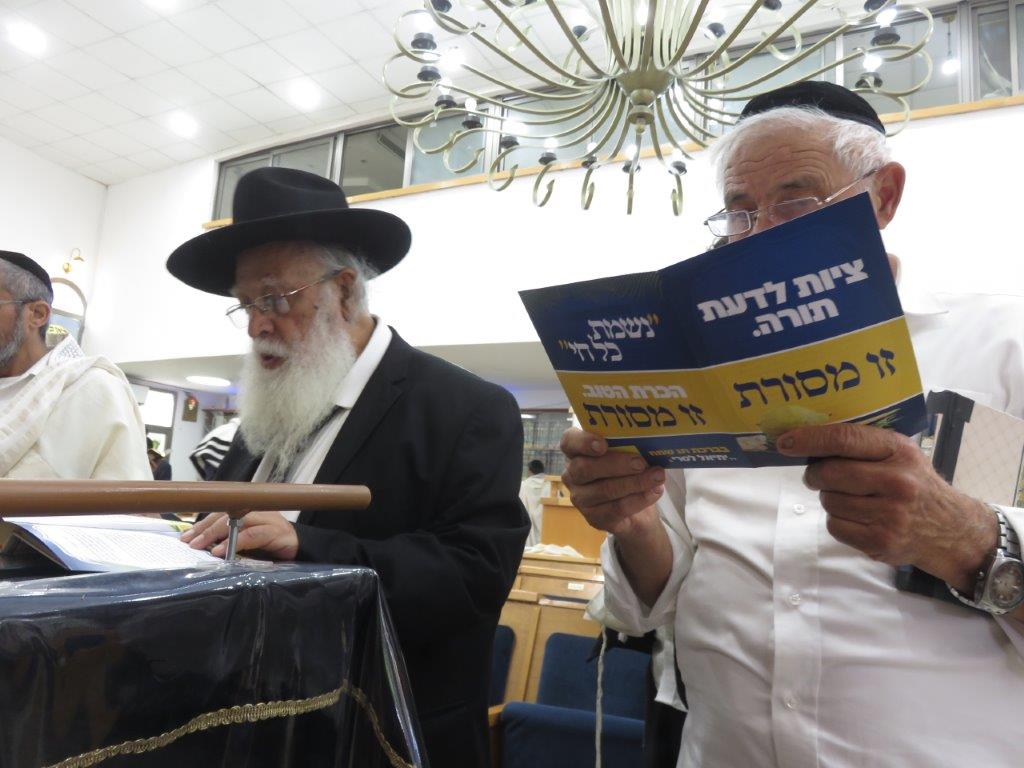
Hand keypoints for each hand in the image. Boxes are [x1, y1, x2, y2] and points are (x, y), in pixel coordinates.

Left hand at [180, 511, 298, 560]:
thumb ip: (231, 539)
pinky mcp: (277, 532)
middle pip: (226, 513)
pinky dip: (235, 542)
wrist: (304, 547)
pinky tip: (221, 551)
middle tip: (189, 542)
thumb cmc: (273, 546)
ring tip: (200, 545)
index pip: (221, 511)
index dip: (203, 522)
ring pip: (237, 521)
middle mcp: (258, 511)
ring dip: (216, 533)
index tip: (186, 535)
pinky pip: (253, 535)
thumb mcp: (248, 542)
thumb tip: (204, 547)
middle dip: (205, 528)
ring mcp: (268, 520)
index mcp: (249, 511)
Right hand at [560, 428, 664, 539]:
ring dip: (635, 483)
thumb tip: (646, 440)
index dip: (583, 442)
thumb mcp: (625, 452)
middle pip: (585, 468)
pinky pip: (617, 509)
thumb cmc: (626, 470)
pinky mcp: (594, 518)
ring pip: (604, 490)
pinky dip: (639, 499)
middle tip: (641, 463)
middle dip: (616, 464)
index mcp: (576, 451)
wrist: (635, 505)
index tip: (603, 444)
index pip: (569, 442)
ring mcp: (581, 499)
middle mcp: (572, 475)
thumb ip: (626, 445)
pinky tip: (655, 491)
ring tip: (657, 476)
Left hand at [777, 423, 996, 590]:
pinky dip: (838, 521)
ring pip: (829, 501)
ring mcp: (889, 515)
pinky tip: (859, 518)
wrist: (951, 529)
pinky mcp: (880, 541)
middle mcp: (897, 482)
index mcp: (899, 451)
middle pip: (829, 473)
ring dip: (831, 499)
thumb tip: (807, 439)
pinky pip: (835, 526)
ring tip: (853, 499)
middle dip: (816, 475)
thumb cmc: (915, 484)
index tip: (785, 442)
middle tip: (819, 476)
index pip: (844, 439)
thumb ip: (863, 445)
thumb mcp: (902, 454)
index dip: (809, 439)